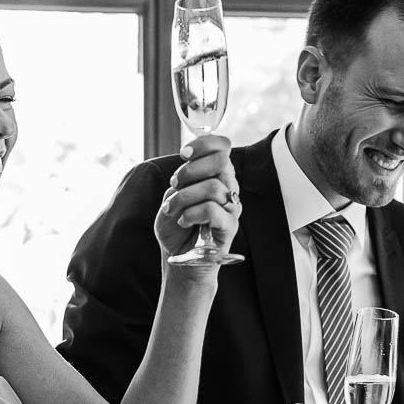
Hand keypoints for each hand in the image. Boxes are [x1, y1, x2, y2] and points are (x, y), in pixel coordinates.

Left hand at [153, 135, 239, 261]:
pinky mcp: (230, 227)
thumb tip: (186, 168)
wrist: (179, 259)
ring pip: (213, 187)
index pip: (222, 147)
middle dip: (191, 170)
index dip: (204, 144)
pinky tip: (183, 221)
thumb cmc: (176, 228)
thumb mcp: (171, 198)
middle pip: (221, 161)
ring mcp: (232, 207)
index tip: (183, 153)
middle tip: (174, 184)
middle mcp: (229, 188)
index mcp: (216, 176)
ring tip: (171, 210)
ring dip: (184, 197)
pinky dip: (191, 213)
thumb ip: (181, 181)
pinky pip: (213, 210)